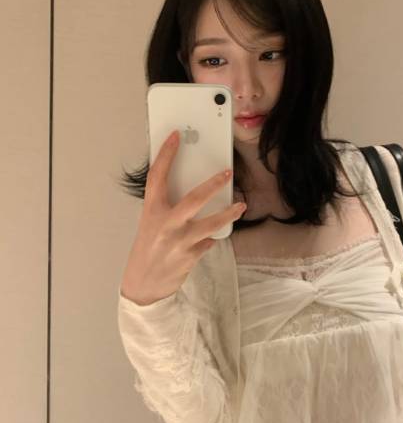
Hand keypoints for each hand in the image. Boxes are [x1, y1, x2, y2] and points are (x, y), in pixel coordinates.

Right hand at [120, 130, 244, 305]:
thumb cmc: (147, 250)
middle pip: (194, 198)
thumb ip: (166, 208)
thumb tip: (191, 190)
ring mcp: (179, 241)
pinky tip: (213, 237)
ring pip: (211, 223)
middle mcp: (165, 224)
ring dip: (229, 214)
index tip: (176, 136)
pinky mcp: (190, 256)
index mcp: (151, 211)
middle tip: (228, 172)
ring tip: (240, 206)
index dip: (166, 154)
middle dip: (214, 184)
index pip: (157, 176)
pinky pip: (209, 242)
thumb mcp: (150, 224)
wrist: (143, 285)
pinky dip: (212, 237)